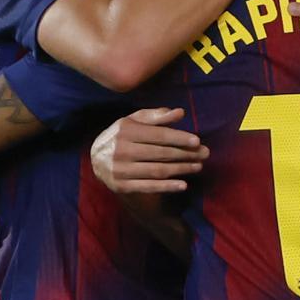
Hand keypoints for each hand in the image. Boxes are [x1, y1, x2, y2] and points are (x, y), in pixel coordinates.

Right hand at [90, 108, 207, 193]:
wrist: (96, 158)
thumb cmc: (121, 135)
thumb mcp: (134, 121)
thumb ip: (157, 116)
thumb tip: (180, 113)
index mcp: (126, 131)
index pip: (158, 135)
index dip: (179, 138)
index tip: (197, 141)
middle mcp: (122, 150)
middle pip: (161, 153)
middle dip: (185, 154)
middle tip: (204, 154)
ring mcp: (120, 170)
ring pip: (157, 170)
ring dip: (181, 169)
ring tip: (198, 166)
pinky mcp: (121, 186)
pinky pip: (148, 187)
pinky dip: (167, 187)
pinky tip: (183, 185)